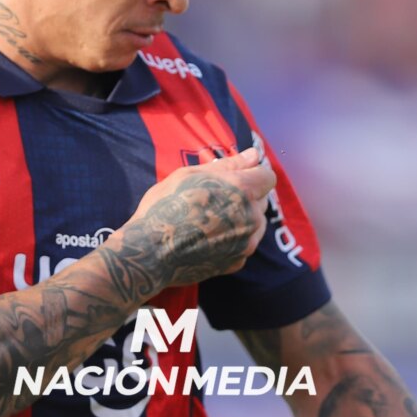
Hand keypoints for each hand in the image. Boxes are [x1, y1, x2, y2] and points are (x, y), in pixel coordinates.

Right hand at [126, 147, 275, 285]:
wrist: (149, 252)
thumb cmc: (165, 207)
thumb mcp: (190, 175)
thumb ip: (229, 164)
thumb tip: (254, 154)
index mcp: (243, 191)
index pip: (267, 176)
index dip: (253, 174)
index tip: (234, 177)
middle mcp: (252, 218)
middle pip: (262, 200)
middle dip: (246, 195)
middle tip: (215, 197)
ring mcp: (246, 244)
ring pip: (256, 223)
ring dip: (242, 218)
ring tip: (210, 219)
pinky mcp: (237, 262)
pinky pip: (244, 244)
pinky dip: (233, 239)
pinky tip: (208, 237)